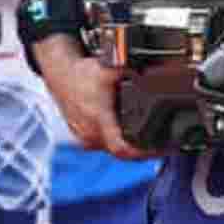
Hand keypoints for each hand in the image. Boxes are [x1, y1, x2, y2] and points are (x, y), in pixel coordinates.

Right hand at [37, 42, 157, 160]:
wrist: (61, 75)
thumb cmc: (83, 74)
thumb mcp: (111, 70)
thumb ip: (133, 73)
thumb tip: (154, 72)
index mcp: (98, 119)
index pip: (121, 147)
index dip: (143, 153)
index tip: (160, 150)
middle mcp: (90, 132)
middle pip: (120, 153)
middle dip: (142, 152)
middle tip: (162, 147)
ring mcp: (84, 137)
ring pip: (111, 150)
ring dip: (129, 147)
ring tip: (150, 142)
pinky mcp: (82, 137)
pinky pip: (103, 145)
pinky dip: (117, 142)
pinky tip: (129, 135)